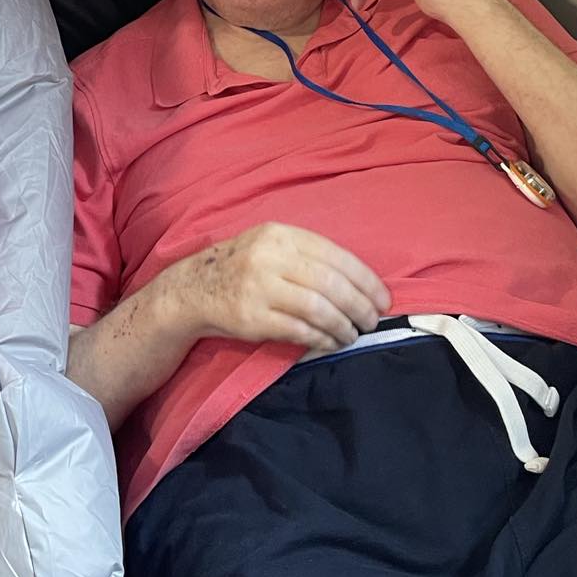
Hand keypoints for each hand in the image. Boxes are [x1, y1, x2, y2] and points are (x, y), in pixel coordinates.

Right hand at [167, 221, 389, 352]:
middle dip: (360, 306)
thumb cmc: (244, 267)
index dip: (365, 279)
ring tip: (353, 334)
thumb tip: (360, 282)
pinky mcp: (251, 318)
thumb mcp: (271, 245)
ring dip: (343, 325)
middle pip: (330, 284)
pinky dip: (322, 338)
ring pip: (317, 309)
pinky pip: (298, 330)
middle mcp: (269, 257)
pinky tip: (331, 342)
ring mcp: (259, 288)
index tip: (382, 298)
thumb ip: (308, 255)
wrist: (194, 288)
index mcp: (280, 235)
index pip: (335, 256)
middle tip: (373, 320)